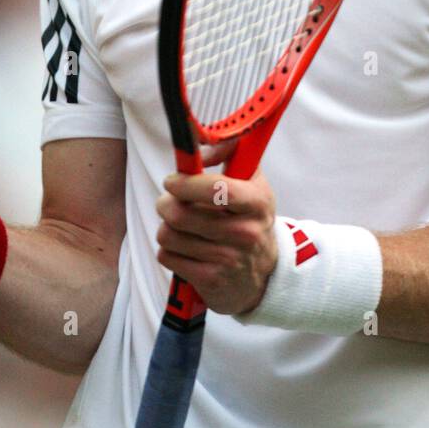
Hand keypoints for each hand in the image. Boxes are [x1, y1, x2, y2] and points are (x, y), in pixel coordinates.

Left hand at [155, 140, 277, 314]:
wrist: (263, 274)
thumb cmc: (250, 219)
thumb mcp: (252, 183)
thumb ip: (230, 152)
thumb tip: (198, 147)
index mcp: (256, 203)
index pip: (217, 189)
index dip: (186, 183)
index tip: (172, 181)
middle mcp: (245, 232)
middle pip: (181, 214)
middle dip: (166, 204)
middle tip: (169, 202)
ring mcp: (227, 259)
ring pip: (168, 235)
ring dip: (166, 228)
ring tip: (180, 226)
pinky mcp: (210, 280)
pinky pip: (167, 256)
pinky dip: (169, 250)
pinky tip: (184, 248)